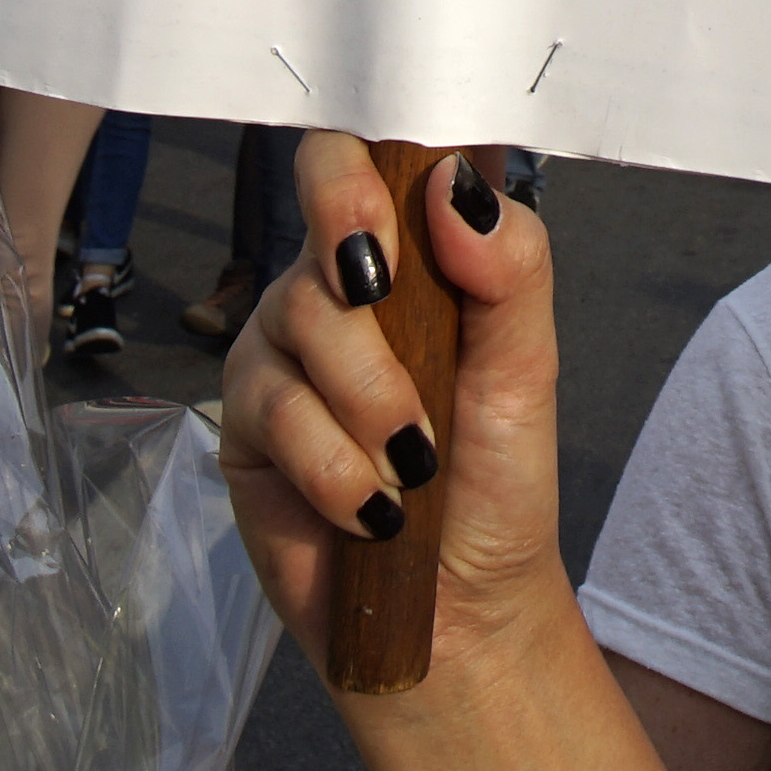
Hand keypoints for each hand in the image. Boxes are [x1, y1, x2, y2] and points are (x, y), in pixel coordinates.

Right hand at [223, 132, 572, 707]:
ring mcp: (284, 349)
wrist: (460, 611)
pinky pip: (273, 407)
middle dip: (361, 275)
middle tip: (388, 316)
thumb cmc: (498, 483)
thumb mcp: (527, 370)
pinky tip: (368, 508)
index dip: (365, 166)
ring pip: (303, 318)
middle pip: (321, 220)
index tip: (395, 216)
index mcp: (411, 254)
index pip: (368, 159)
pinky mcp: (244, 421)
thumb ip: (509, 267)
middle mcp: (338, 287)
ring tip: (415, 470)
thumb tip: (453, 183)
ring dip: (370, 401)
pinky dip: (332, 463)